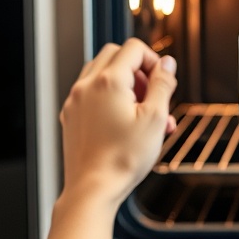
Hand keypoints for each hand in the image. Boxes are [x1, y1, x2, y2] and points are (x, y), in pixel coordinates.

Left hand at [60, 38, 176, 209]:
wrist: (93, 189)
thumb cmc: (122, 159)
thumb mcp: (155, 118)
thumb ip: (163, 84)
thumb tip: (167, 64)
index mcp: (108, 82)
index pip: (134, 49)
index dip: (154, 61)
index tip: (163, 80)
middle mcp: (87, 86)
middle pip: (115, 55)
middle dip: (139, 69)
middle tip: (152, 92)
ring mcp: (75, 101)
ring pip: (101, 72)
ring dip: (124, 82)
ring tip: (142, 110)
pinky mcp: (70, 116)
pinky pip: (91, 94)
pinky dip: (109, 97)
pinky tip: (124, 122)